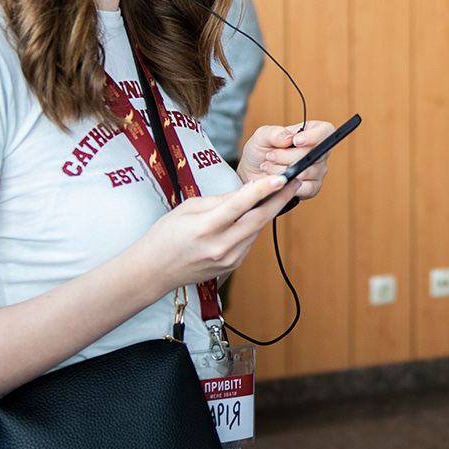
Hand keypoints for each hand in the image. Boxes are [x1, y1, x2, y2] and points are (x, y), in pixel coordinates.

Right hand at [139, 174, 296, 287]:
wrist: (154, 271)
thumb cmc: (166, 235)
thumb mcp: (187, 208)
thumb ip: (220, 200)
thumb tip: (248, 190)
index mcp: (205, 228)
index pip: (240, 205)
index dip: (263, 190)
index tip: (281, 178)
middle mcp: (220, 246)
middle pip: (258, 219)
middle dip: (279, 199)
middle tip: (294, 182)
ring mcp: (228, 259)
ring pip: (256, 230)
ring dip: (268, 211)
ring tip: (278, 193)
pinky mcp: (232, 266)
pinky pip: (249, 241)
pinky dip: (254, 226)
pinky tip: (254, 215)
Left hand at [237, 121, 336, 199]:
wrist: (253, 173)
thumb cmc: (260, 151)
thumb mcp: (262, 136)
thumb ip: (274, 133)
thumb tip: (289, 138)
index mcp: (311, 132)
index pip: (325, 132)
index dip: (314, 136)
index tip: (295, 141)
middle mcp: (319, 152)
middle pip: (313, 154)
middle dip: (286, 156)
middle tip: (270, 156)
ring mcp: (318, 170)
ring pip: (306, 171)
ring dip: (282, 170)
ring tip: (269, 167)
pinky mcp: (313, 187)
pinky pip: (307, 188)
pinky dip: (288, 184)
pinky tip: (278, 179)